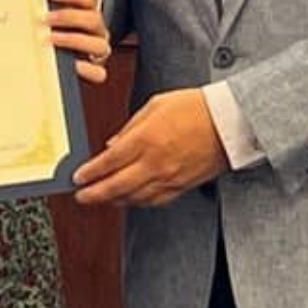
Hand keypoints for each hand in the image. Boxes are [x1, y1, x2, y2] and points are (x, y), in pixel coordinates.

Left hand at [46, 0, 110, 85]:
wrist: (62, 60)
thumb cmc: (53, 33)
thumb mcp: (51, 17)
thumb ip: (46, 6)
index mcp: (89, 13)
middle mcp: (97, 31)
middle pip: (93, 19)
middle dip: (68, 17)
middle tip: (45, 18)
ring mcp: (98, 50)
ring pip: (99, 44)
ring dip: (74, 40)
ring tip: (51, 39)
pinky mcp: (95, 70)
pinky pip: (98, 73)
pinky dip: (87, 69)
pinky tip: (72, 65)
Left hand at [72, 88, 229, 205]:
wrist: (230, 122)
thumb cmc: (196, 107)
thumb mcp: (156, 105)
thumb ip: (130, 127)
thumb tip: (111, 145)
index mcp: (146, 139)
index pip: (109, 162)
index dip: (89, 172)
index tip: (77, 177)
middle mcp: (156, 162)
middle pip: (116, 186)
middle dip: (94, 195)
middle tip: (81, 197)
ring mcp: (169, 177)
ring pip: (134, 198)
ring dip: (113, 201)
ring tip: (100, 199)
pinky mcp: (182, 186)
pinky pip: (154, 201)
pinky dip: (137, 202)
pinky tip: (129, 200)